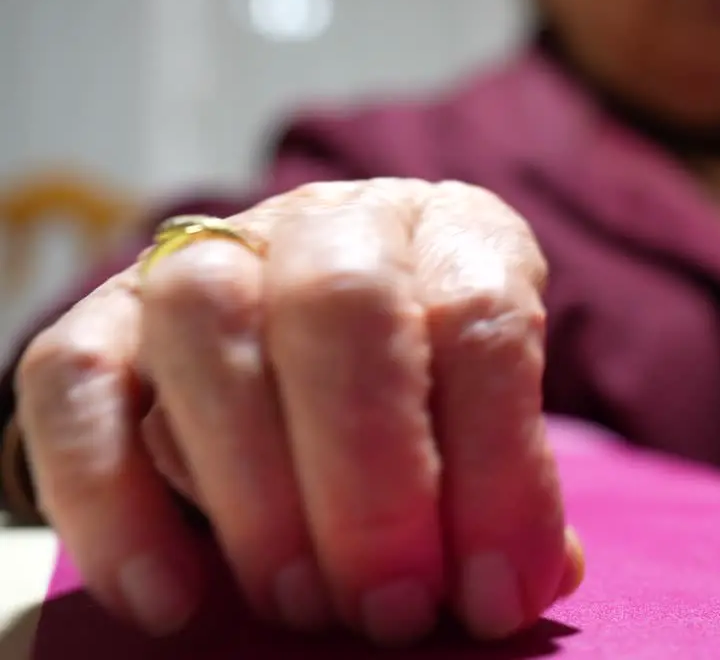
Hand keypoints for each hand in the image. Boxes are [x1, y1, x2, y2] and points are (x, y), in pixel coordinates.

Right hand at [14, 179, 584, 644]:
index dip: (495, 466)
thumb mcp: (491, 417)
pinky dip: (110, 499)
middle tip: (390, 607)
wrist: (332, 328)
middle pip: (339, 304)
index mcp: (454, 232)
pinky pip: (72, 380)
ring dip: (254, 487)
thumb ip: (509, 483)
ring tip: (299, 605)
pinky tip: (169, 597)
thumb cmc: (434, 389)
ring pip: (207, 322)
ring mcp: (211, 256)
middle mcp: (333, 223)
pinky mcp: (107, 316)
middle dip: (370, 479)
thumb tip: (535, 574)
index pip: (479, 318)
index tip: (493, 593)